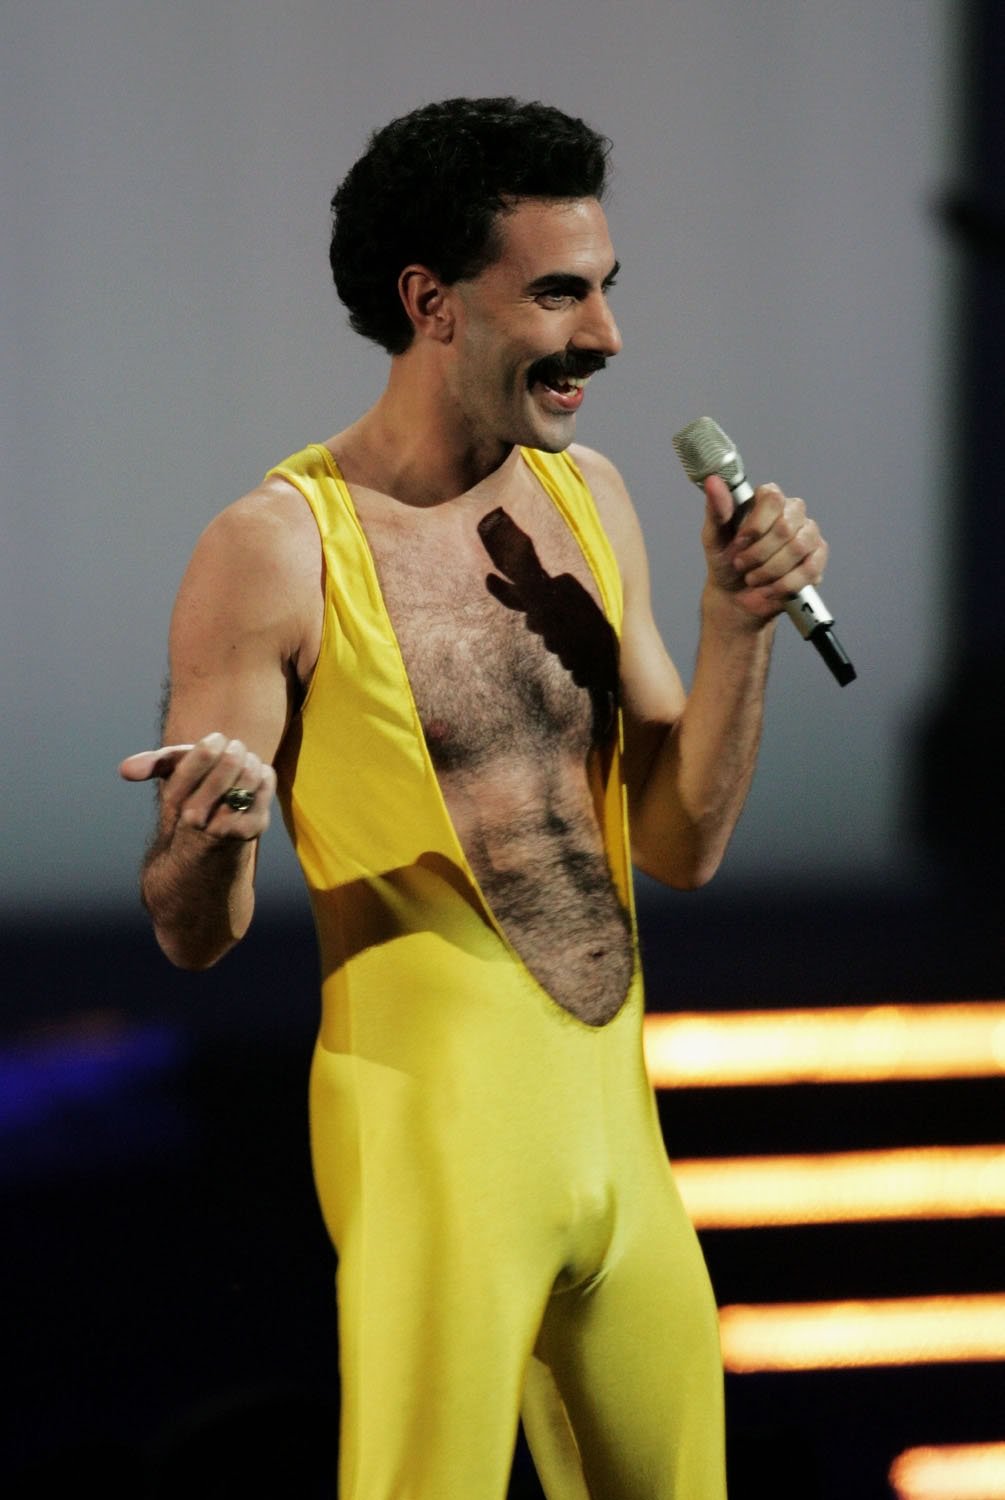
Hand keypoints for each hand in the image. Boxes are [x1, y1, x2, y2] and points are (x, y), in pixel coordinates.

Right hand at [119, 733, 275, 840]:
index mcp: (175, 799)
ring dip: (250, 762)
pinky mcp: (253, 827)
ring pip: (250, 773)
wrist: (207, 850)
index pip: (202, 755)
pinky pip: (266, 784)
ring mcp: (227, 824)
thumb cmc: (191, 801)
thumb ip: (153, 765)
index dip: (213, 743)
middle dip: (235, 750)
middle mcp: (198, 815)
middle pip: (230, 762)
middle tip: (234, 749)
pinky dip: (264, 776)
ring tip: (244, 764)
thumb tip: (125, 770)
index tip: (215, 741)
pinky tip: (255, 780)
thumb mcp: (170, 779)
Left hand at [702, 475, 828, 622]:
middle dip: (758, 554)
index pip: (772, 498)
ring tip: (753, 578)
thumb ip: (716, 510)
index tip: (739, 543)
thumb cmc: (726, 562)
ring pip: (798, 548)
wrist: (735, 597)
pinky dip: (785, 584)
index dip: (755, 525)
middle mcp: (792, 512)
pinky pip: (810, 569)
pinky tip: (770, 589)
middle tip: (741, 565)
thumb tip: (713, 481)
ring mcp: (809, 534)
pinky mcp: (818, 558)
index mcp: (768, 500)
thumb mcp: (713, 537)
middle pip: (785, 527)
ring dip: (770, 570)